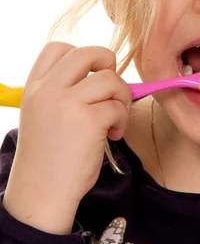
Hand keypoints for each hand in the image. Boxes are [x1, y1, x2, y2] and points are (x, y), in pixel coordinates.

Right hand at [3, 41, 131, 233]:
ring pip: (110, 79)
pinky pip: (118, 106)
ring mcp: (66, 103)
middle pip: (89, 53)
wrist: (41, 196)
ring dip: (121, 98)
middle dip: (109, 65)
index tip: (89, 77)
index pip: (57, 47)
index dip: (81, 56)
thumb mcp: (43, 115)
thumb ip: (63, 90)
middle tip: (110, 89)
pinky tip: (112, 135)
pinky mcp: (87, 120)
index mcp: (34, 87)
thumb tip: (106, 73)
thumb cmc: (49, 157)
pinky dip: (122, 119)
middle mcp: (47, 90)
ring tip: (114, 119)